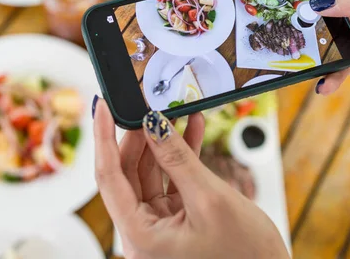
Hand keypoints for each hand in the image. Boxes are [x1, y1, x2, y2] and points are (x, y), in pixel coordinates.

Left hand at [93, 99, 288, 258]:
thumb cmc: (245, 255)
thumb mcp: (209, 199)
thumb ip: (177, 158)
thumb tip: (152, 123)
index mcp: (140, 237)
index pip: (109, 178)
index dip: (104, 138)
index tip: (104, 107)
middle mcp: (143, 233)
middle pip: (127, 174)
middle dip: (139, 136)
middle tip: (148, 105)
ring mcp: (159, 226)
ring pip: (149, 173)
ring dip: (161, 142)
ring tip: (174, 111)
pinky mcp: (176, 218)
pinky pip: (169, 180)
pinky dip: (179, 155)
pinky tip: (190, 128)